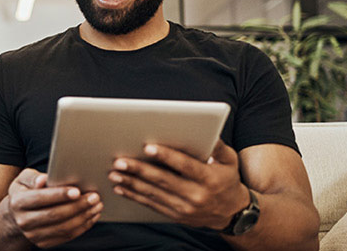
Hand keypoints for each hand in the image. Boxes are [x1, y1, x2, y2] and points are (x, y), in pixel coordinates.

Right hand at [1, 168, 101, 247]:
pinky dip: (82, 226)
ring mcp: (33, 235)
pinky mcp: (43, 243)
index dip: (59, 195)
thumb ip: (33, 177)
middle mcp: (23, 221)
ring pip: (63, 228)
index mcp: (17, 202)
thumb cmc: (25, 192)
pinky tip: (91, 216)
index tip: (77, 191)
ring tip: (97, 205)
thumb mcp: (23, 179)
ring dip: (84, 217)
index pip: (40, 198)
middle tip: (94, 197)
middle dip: (78, 206)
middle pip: (55, 215)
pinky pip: (67, 236)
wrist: (16, 216)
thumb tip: (43, 180)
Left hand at [108, 142, 249, 229]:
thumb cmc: (228, 180)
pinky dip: (135, 196)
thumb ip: (218, 146)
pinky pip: (152, 205)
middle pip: (163, 181)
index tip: (148, 148)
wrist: (231, 213)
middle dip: (140, 170)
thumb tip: (209, 131)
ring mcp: (184, 208)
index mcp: (209, 179)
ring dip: (132, 183)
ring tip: (115, 172)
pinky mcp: (175, 216)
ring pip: (153, 194)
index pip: (185, 166)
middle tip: (120, 160)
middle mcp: (196, 195)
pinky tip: (121, 187)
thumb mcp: (230, 161)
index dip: (167, 157)